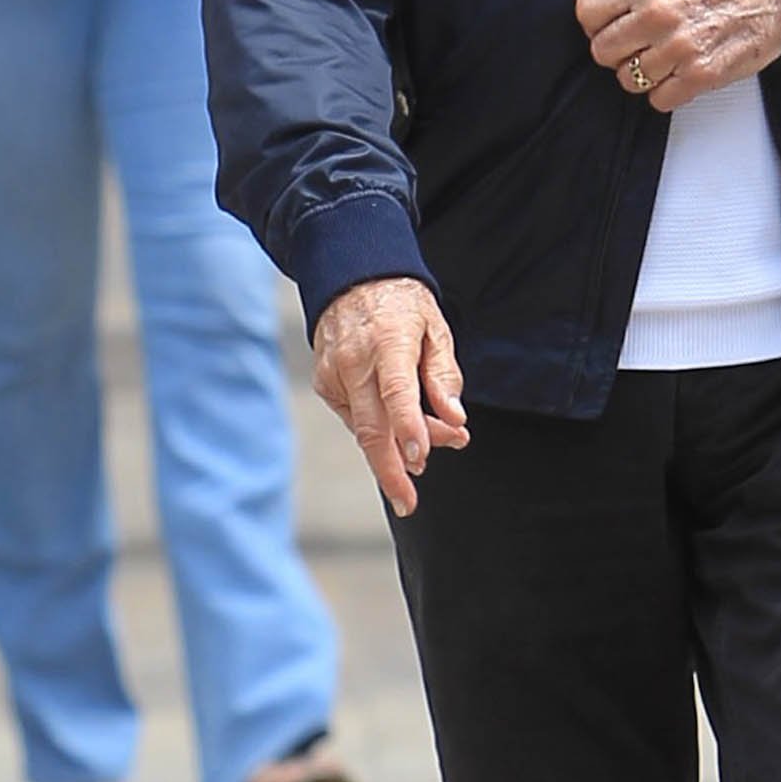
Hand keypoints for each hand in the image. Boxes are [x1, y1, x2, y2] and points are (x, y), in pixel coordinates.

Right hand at [312, 275, 468, 516]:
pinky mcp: (324, 384)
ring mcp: (334, 375)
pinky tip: (399, 429)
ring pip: (364, 429)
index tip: (419, 459)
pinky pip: (354, 418)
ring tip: (426, 454)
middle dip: (391, 469)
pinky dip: (378, 431)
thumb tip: (456, 419)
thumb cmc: (403, 306)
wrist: (352, 279)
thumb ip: (444, 375)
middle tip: (409, 502)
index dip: (409, 429)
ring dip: (395, 450)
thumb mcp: (436, 329)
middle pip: (371, 427)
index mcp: (389, 342)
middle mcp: (355, 362)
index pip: (397, 393)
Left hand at [576, 0, 780, 109]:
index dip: (595, 23)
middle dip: (617, 52)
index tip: (606, 27)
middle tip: (635, 47)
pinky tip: (679, 75)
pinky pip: (659, 99)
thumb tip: (608, 13)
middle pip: (603, 51)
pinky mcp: (701, 75)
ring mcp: (679, 47)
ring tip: (662, 60)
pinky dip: (666, 92)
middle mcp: (659, 14)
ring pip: (629, 80)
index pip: (587, 11)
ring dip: (642, 74)